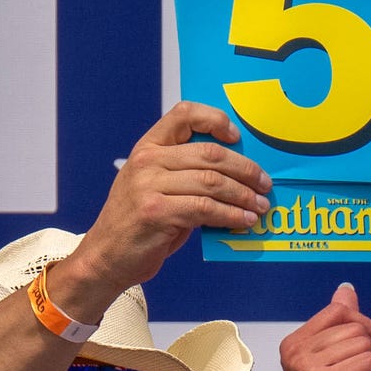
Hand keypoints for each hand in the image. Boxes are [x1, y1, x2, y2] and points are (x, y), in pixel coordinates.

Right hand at [52, 104, 274, 319]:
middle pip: (209, 153)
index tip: (237, 138)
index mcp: (148, 147)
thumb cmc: (139, 223)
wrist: (106, 256)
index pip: (184, 114)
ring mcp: (149, 186)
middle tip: (264, 183)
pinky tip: (244, 221)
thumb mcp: (155, 187)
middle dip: (245, 169)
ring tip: (260, 206)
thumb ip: (185, 173)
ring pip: (212, 182)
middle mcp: (147, 161)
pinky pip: (205, 209)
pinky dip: (231, 215)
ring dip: (243, 196)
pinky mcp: (157, 212)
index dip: (216, 120)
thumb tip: (236, 174)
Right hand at [281, 285, 370, 370]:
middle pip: (355, 326)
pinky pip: (370, 361)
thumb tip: (346, 290)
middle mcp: (296, 353)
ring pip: (365, 343)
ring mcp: (309, 368)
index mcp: (294, 344)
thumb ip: (338, 324)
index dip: (364, 325)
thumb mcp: (333, 360)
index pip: (338, 311)